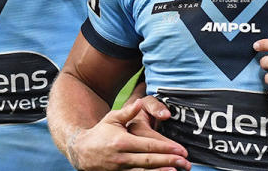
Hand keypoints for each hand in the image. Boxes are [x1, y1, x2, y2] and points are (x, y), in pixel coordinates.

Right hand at [65, 99, 189, 170]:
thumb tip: (139, 103)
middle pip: (149, 160)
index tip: (180, 149)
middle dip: (169, 161)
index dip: (165, 148)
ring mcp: (120, 169)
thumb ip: (127, 112)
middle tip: (185, 162)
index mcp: (122, 141)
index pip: (148, 145)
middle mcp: (121, 157)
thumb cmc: (100, 132)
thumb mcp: (112, 119)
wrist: (81, 152)